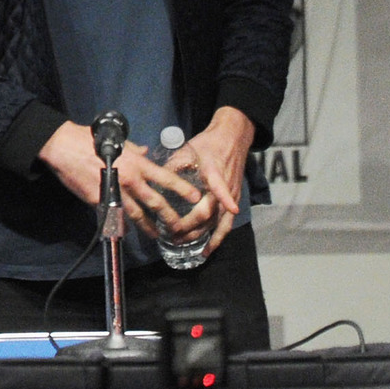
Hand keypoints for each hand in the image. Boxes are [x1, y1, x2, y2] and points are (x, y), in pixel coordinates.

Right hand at [36, 121, 200, 239]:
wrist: (63, 147)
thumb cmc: (89, 139)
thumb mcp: (117, 140)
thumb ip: (134, 149)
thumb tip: (144, 151)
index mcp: (136, 163)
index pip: (165, 178)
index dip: (182, 188)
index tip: (195, 197)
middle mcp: (129, 180)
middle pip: (155, 202)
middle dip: (170, 216)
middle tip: (179, 227)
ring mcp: (114, 192)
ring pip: (137, 214)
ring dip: (148, 226)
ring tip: (156, 234)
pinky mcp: (99, 201)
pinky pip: (114, 214)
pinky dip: (122, 223)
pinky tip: (127, 229)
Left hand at [181, 106, 254, 252]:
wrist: (232, 139)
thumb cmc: (209, 144)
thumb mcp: (188, 150)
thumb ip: (174, 166)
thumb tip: (156, 180)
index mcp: (215, 175)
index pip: (219, 189)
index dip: (223, 199)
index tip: (221, 212)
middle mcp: (226, 190)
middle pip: (211, 214)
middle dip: (192, 228)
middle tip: (173, 236)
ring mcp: (231, 198)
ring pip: (220, 224)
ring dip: (205, 238)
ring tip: (187, 248)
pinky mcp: (233, 202)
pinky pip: (226, 224)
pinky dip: (218, 238)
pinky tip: (208, 249)